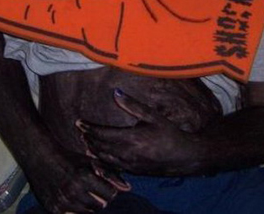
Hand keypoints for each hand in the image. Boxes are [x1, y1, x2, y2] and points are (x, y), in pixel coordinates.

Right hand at [26, 146, 129, 212]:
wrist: (40, 158)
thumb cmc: (69, 159)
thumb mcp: (90, 162)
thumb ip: (110, 174)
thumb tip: (128, 188)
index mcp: (85, 177)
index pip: (110, 194)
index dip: (108, 189)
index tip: (102, 184)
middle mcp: (74, 191)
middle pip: (101, 205)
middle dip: (100, 198)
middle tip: (90, 189)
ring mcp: (64, 202)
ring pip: (88, 213)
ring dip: (88, 205)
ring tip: (81, 193)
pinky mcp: (55, 210)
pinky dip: (75, 210)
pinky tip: (71, 199)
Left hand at [76, 89, 209, 175]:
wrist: (184, 156)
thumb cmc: (169, 133)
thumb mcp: (152, 116)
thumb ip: (132, 105)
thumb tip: (116, 93)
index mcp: (130, 138)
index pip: (102, 134)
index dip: (89, 128)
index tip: (79, 122)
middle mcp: (127, 153)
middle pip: (100, 147)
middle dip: (89, 139)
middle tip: (81, 131)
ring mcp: (130, 164)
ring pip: (105, 158)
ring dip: (94, 150)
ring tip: (86, 142)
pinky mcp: (134, 171)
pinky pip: (113, 166)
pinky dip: (103, 160)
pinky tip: (101, 156)